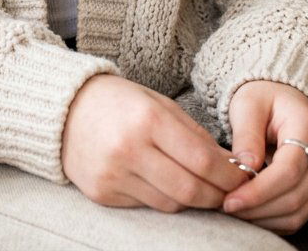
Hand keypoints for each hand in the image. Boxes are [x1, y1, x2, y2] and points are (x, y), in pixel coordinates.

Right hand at [62, 73, 247, 211]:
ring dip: (193, 200)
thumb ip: (193, 134)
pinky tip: (168, 186)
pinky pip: (146, 206)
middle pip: (189, 189)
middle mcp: (129, 149)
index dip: (229, 175)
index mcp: (147, 119)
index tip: (243, 178)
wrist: (65, 110)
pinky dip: (163, 199)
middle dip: (217, 195)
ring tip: (203, 190)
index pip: (202, 159)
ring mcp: (113, 175)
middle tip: (230, 193)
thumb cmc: (118, 101)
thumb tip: (231, 165)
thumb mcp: (158, 103)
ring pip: (170, 204)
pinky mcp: (103, 194)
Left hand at [222, 80, 307, 234]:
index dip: (259, 191)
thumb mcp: (248, 104)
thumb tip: (245, 168)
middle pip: (295, 198)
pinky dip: (274, 220)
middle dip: (258, 209)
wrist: (286, 97)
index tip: (230, 201)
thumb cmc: (264, 97)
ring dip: (264, 218)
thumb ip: (246, 133)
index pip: (288, 171)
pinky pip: (299, 215)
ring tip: (235, 211)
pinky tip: (250, 212)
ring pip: (299, 212)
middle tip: (226, 208)